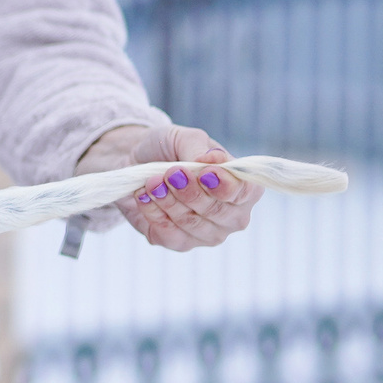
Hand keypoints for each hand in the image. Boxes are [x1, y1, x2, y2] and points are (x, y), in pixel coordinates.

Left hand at [74, 122, 261, 251]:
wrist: (135, 162)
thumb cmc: (168, 149)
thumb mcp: (183, 138)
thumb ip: (199, 149)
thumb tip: (213, 159)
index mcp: (242, 186)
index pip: (246, 192)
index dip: (226, 185)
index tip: (205, 173)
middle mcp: (231, 214)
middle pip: (218, 211)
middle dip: (191, 192)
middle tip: (171, 173)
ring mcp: (208, 233)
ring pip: (192, 223)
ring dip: (168, 200)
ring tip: (152, 181)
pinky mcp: (180, 243)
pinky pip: (170, 235)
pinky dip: (153, 213)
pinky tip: (143, 196)